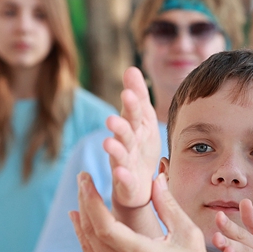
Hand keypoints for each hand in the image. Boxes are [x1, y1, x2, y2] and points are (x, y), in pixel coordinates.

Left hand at [71, 172, 224, 251]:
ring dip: (82, 215)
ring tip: (81, 190)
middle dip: (84, 200)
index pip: (103, 225)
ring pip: (87, 242)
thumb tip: (156, 178)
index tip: (86, 178)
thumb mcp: (189, 236)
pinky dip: (83, 233)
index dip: (90, 200)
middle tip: (83, 176)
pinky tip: (79, 218)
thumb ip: (169, 206)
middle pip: (90, 230)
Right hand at [103, 67, 162, 209]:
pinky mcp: (126, 182)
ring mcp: (124, 162)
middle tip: (113, 118)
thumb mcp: (144, 121)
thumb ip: (138, 97)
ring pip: (119, 154)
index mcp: (133, 128)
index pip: (133, 113)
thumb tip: (131, 68)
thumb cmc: (141, 147)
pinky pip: (124, 179)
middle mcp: (126, 143)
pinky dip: (122, 176)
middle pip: (124, 133)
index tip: (129, 91)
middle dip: (119, 126)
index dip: (131, 104)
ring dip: (114, 148)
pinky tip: (120, 172)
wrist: (138, 183)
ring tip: (108, 143)